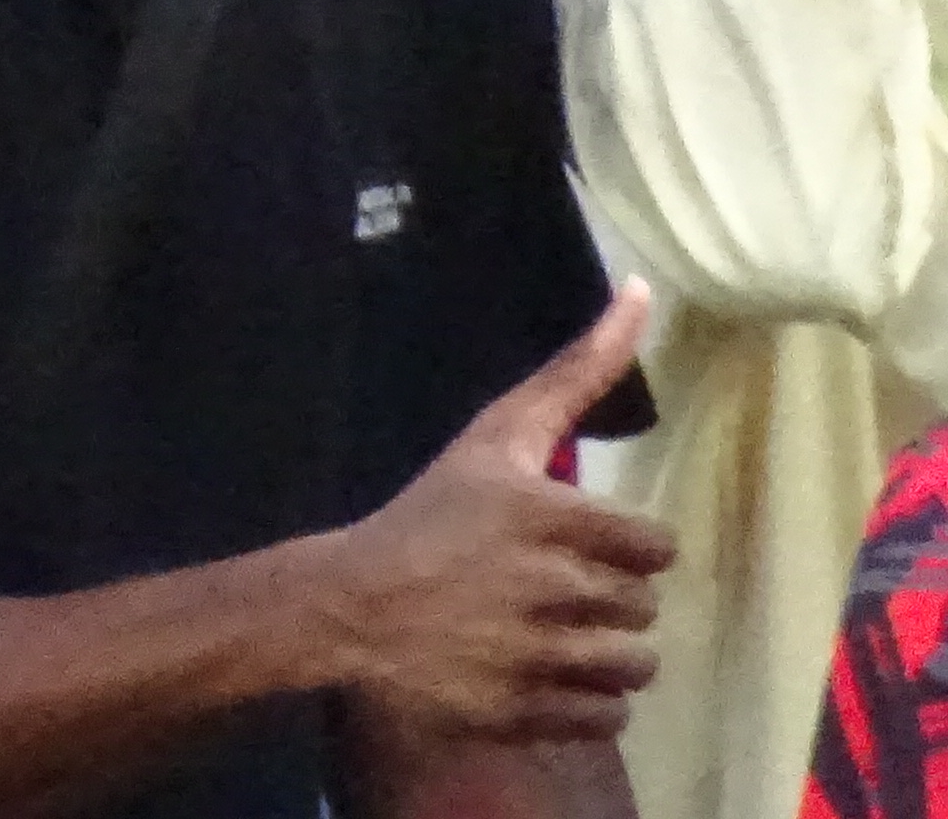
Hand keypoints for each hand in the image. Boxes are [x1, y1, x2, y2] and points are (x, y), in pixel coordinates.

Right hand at [311, 286, 669, 741]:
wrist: (351, 606)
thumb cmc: (432, 513)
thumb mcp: (496, 437)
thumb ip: (577, 371)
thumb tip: (643, 289)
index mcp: (551, 518)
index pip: (654, 546)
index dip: (622, 545)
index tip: (577, 542)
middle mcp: (554, 587)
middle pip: (643, 606)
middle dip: (605, 597)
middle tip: (549, 585)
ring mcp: (541, 654)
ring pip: (636, 667)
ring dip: (603, 652)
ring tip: (553, 633)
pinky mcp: (530, 710)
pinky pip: (608, 716)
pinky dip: (583, 699)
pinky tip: (541, 671)